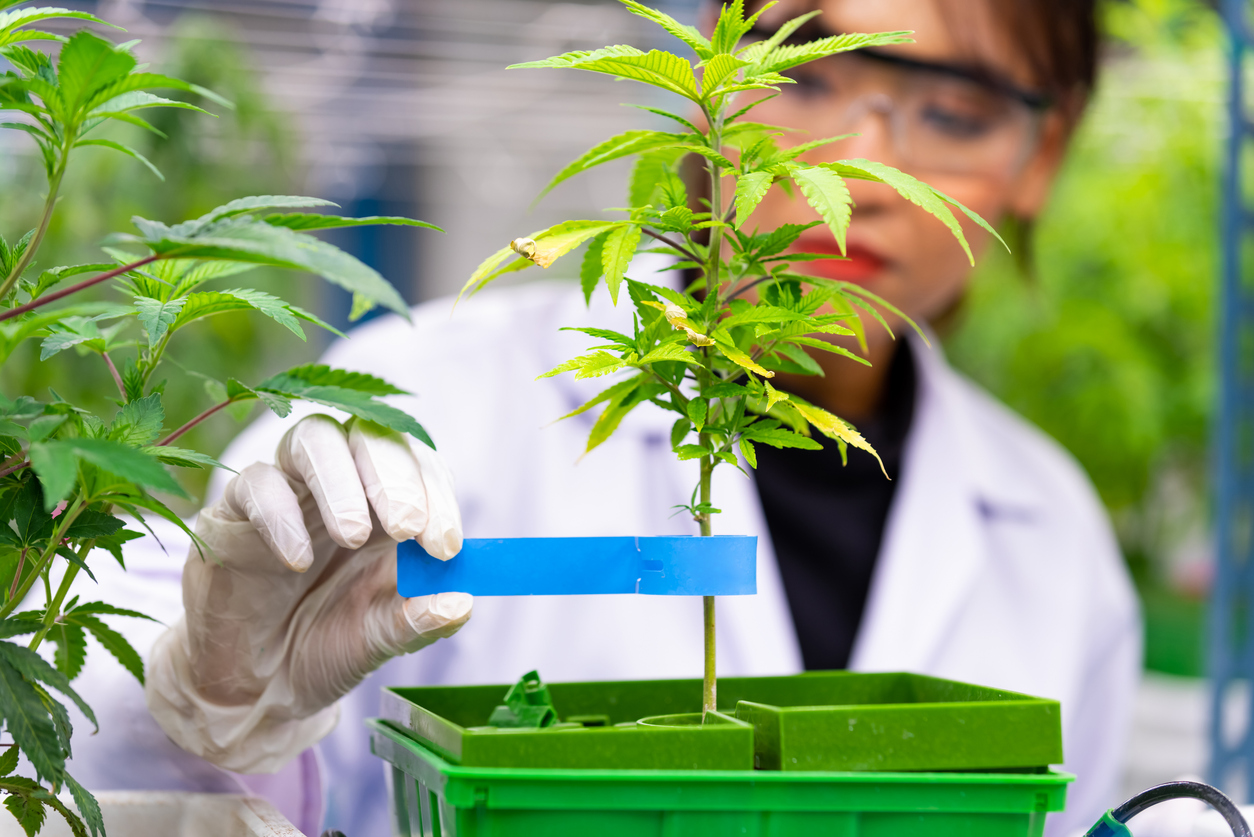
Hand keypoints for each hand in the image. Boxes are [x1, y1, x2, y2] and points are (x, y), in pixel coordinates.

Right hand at [145, 415, 471, 772]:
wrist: (254, 687)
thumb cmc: (327, 645)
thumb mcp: (380, 640)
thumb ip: (419, 620)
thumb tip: (462, 604)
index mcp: (390, 507)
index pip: (422, 469)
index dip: (437, 498)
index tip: (445, 547)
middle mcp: (344, 485)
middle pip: (371, 438)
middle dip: (395, 477)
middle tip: (407, 526)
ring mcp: (289, 491)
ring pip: (314, 438)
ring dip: (341, 481)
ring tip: (354, 535)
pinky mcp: (235, 511)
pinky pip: (255, 483)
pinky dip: (280, 514)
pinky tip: (298, 559)